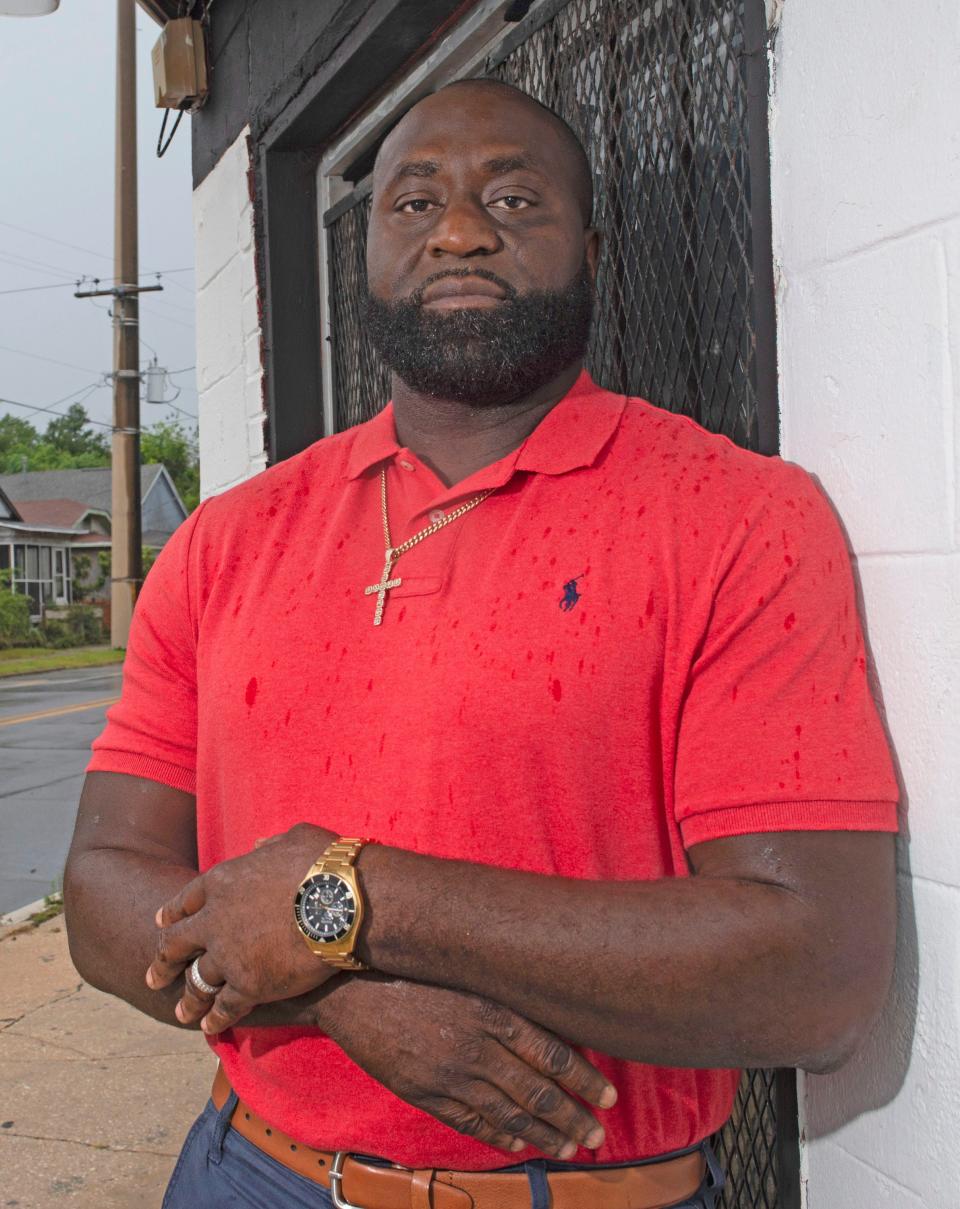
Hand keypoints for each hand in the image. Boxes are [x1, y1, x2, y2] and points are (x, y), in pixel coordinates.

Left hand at [145, 823, 337, 1031]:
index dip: (172, 913)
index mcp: (223, 881)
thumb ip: (270, 845)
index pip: (186, 900)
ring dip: (188, 998)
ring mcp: (229, 955)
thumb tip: (260, 846)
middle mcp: (215, 920)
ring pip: (196, 981)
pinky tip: (209, 1026)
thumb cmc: (324, 863)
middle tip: (154, 977)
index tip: (161, 924)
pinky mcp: (249, 985)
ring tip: (180, 1012)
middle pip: (177, 944)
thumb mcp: (293, 839)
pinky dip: (215, 1017)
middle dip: (163, 962)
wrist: (343, 900)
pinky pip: (225, 1006)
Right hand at [319, 975, 617, 1158]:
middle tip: (597, 1135)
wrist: (353, 986)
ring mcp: (450, 1076)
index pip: (555, 1055)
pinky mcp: (425, 1093)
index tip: (610, 1098)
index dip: (586, 1081)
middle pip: (538, 1092)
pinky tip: (519, 1144)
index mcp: (494, 1012)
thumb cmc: (416, 968)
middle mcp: (478, 1048)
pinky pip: (471, 1123)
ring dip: (544, 1135)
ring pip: (509, 1115)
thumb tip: (554, 1013)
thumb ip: (508, 997)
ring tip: (569, 1147)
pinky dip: (499, 1137)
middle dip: (573, 1117)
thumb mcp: (469, 973)